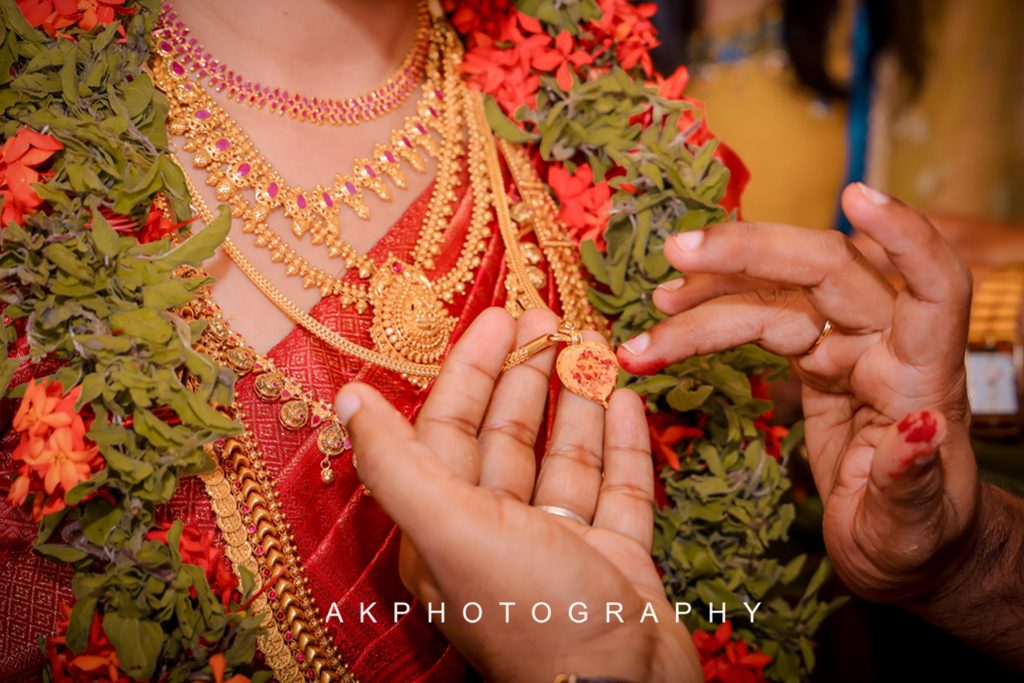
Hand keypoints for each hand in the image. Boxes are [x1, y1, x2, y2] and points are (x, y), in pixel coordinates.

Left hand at [335, 308, 700, 682]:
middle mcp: (495, 533)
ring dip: (576, 400)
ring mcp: (559, 545)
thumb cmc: (532, 610)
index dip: (470, 371)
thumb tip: (348, 399)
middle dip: (526, 375)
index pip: (449, 430)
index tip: (499, 319)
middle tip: (550, 318)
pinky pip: (615, 487)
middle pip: (508, 437)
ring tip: (593, 345)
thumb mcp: (451, 529)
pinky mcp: (613, 557)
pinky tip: (626, 400)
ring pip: (564, 457)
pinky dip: (620, 443)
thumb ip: (397, 463)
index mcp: (446, 527)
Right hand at [617, 183, 981, 606]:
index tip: (855, 196)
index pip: (933, 287)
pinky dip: (712, 318)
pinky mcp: (814, 358)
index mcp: (922, 381)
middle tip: (679, 251)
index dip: (903, 236)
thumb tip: (920, 428)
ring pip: (778, 294)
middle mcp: (886, 347)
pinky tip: (670, 318)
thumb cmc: (916, 542)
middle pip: (827, 271)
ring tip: (655, 303)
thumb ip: (912, 483)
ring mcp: (847, 347)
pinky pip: (761, 319)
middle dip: (752, 253)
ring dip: (713, 291)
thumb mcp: (909, 530)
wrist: (904, 549)